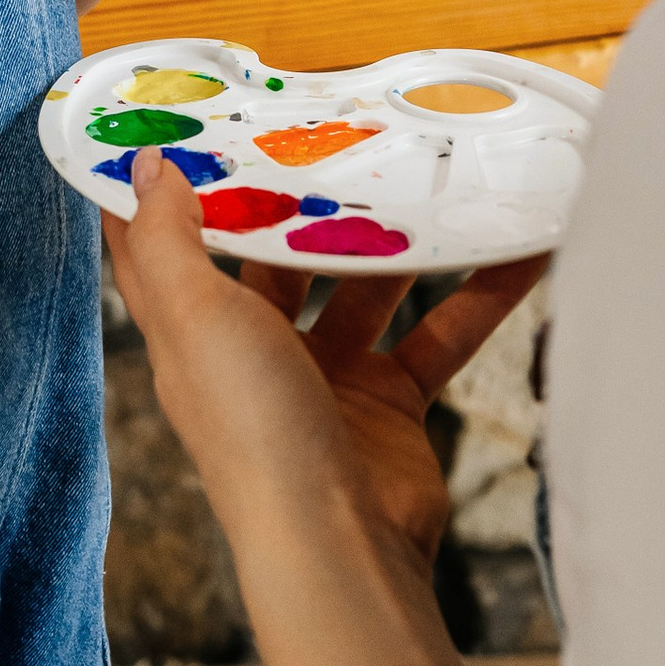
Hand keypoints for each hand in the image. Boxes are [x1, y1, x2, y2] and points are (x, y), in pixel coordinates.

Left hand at [109, 149, 544, 570]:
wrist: (342, 546)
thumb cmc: (255, 436)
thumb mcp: (197, 320)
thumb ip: (168, 239)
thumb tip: (143, 166)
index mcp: (193, 332)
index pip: (161, 247)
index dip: (161, 188)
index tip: (181, 119)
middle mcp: (254, 353)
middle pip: (277, 256)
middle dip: (308, 199)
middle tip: (343, 129)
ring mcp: (325, 379)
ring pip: (366, 287)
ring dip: (403, 240)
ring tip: (440, 174)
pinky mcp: (389, 404)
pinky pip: (440, 334)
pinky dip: (479, 295)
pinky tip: (521, 251)